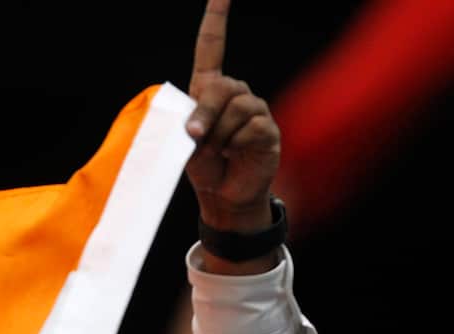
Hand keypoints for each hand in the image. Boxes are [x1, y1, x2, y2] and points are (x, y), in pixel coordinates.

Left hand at [184, 0, 280, 234]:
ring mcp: (254, 109)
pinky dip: (236, 145)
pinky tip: (236, 155)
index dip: (216, 18)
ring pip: (235, 109)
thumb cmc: (203, 166)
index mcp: (210, 88)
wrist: (224, 196)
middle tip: (195, 139)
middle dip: (204, 114)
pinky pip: (250, 127)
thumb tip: (198, 127)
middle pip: (220, 87)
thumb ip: (190, 126)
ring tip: (219, 152)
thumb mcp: (186, 144)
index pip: (212, 46)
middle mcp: (235, 92)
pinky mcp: (267, 128)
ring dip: (219, 136)